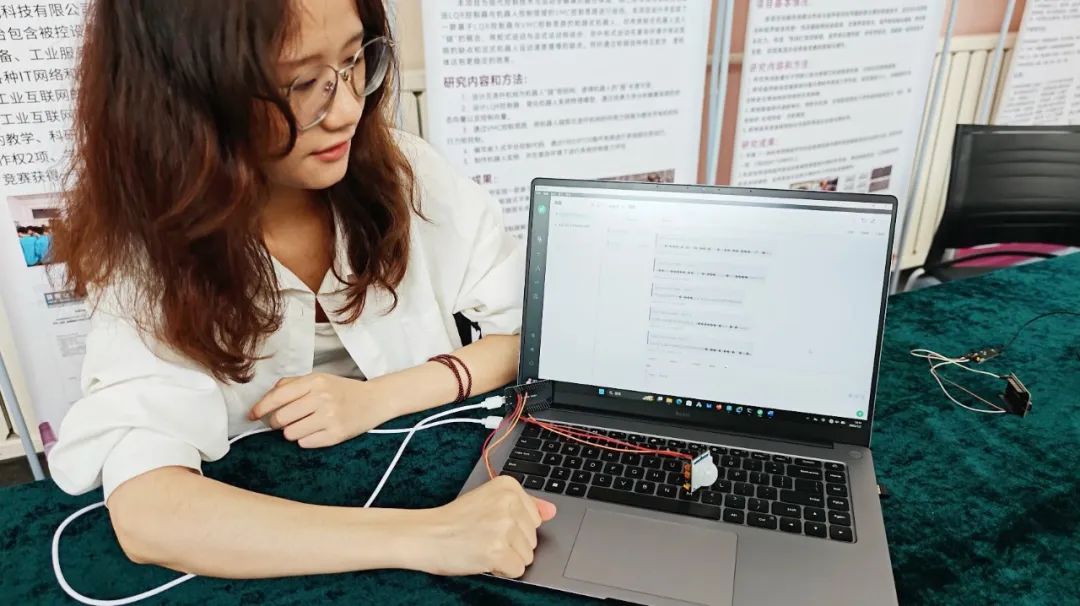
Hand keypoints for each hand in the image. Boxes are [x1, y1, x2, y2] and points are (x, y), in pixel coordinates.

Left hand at [248, 373, 390, 447]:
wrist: (375, 400)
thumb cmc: (342, 390)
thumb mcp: (319, 379)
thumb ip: (292, 384)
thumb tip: (266, 398)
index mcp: (315, 381)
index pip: (278, 396)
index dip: (260, 408)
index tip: (251, 415)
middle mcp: (322, 398)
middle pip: (280, 418)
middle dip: (276, 423)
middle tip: (285, 421)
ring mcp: (330, 417)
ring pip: (290, 433)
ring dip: (292, 432)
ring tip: (306, 425)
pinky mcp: (337, 434)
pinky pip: (305, 443)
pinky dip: (306, 440)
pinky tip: (317, 432)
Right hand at [413, 476, 557, 577]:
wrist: (426, 535)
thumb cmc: (455, 521)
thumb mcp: (490, 502)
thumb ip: (525, 505)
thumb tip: (552, 511)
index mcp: (508, 486)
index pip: (535, 518)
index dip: (513, 528)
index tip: (489, 523)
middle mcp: (509, 502)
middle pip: (533, 538)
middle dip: (511, 544)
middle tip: (483, 536)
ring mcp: (504, 526)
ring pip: (527, 555)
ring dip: (507, 557)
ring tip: (482, 546)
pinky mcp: (498, 550)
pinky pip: (518, 570)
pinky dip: (502, 570)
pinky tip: (483, 558)